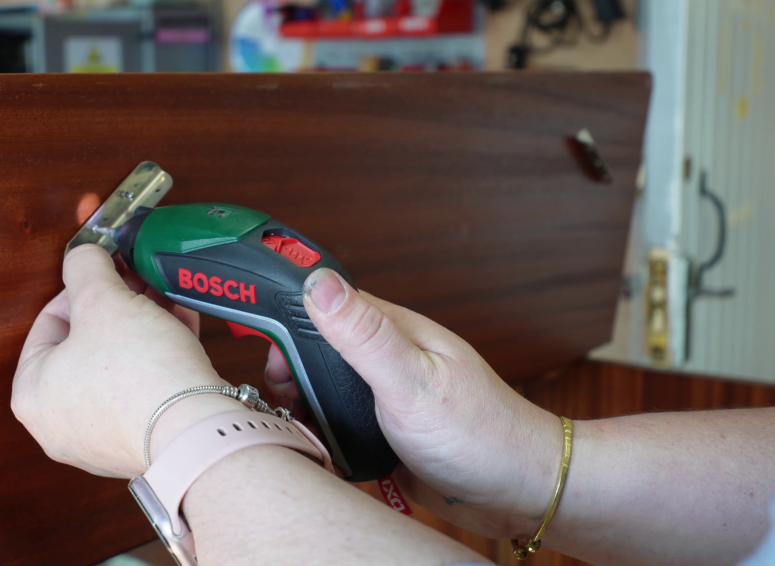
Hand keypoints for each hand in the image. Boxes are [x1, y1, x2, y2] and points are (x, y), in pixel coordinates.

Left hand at [12, 244, 243, 477]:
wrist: (193, 429)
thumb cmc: (137, 372)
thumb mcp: (103, 300)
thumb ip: (85, 268)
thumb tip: (83, 255)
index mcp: (32, 393)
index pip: (48, 323)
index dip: (82, 287)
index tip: (108, 270)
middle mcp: (60, 423)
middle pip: (86, 345)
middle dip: (118, 306)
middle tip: (138, 281)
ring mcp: (102, 437)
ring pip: (118, 366)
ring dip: (142, 326)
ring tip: (164, 298)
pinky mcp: (142, 440)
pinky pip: (144, 388)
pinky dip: (159, 356)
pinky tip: (181, 325)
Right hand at [265, 268, 562, 538]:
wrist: (515, 493)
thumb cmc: (480, 433)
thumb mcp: (412, 380)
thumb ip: (364, 334)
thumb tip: (319, 281)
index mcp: (394, 330)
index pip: (324, 304)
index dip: (285, 320)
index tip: (258, 340)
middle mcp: (387, 358)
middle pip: (315, 350)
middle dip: (288, 372)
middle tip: (281, 398)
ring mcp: (385, 395)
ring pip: (322, 390)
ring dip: (301, 405)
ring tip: (293, 426)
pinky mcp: (384, 430)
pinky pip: (337, 425)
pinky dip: (320, 435)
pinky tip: (317, 448)